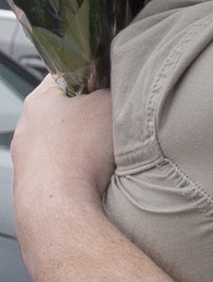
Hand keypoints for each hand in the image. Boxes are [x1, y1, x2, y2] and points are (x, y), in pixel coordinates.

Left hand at [11, 77, 113, 271]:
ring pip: (63, 143)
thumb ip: (112, 88)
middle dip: (89, 117)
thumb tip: (116, 87)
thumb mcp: (109, 104)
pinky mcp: (33, 185)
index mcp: (39, 99)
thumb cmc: (78, 154)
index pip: (67, 73)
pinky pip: (62, 170)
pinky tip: (92, 178)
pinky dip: (77, 172)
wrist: (60, 208)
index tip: (110, 86)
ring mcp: (27, 158)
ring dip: (83, 148)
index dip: (94, 76)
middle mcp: (26, 127)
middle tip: (113, 123)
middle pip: (65, 111)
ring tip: (104, 156)